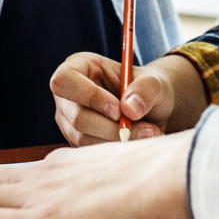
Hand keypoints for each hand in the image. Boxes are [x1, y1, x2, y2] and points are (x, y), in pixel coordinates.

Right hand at [49, 52, 180, 144]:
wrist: (151, 109)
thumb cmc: (146, 88)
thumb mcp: (153, 82)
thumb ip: (145, 89)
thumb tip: (129, 110)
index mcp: (78, 67)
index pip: (65, 81)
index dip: (90, 96)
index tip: (118, 110)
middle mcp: (68, 96)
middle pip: (77, 116)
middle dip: (112, 127)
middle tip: (147, 129)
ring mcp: (69, 120)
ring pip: (84, 137)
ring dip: (119, 139)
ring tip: (149, 134)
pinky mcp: (78, 141)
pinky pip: (91, 151)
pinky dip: (117, 149)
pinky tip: (138, 141)